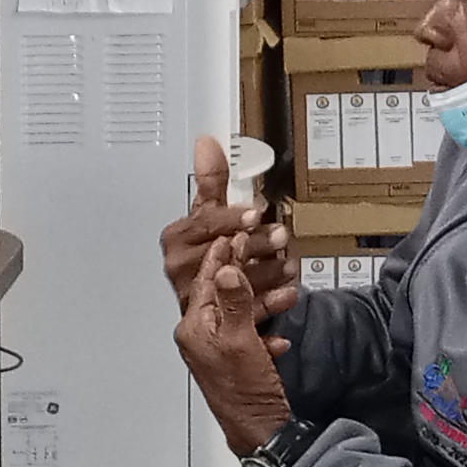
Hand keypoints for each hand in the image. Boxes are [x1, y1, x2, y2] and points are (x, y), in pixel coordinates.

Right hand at [161, 136, 297, 318]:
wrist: (210, 296)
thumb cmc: (208, 249)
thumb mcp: (209, 214)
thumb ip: (212, 181)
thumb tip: (208, 143)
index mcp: (177, 241)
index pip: (204, 227)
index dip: (231, 219)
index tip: (253, 214)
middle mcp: (183, 271)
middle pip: (220, 255)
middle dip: (254, 246)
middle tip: (279, 237)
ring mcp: (198, 299)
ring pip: (234, 286)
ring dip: (266, 276)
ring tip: (288, 266)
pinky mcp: (218, 323)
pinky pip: (245, 318)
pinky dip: (269, 307)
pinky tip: (286, 296)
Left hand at [174, 238, 296, 453]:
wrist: (262, 432)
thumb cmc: (246, 391)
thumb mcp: (240, 341)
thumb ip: (235, 303)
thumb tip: (228, 268)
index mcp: (195, 329)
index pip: (208, 282)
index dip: (223, 255)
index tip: (236, 233)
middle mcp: (202, 337)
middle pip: (223, 293)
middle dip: (247, 273)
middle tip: (261, 248)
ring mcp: (219, 350)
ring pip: (241, 312)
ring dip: (264, 299)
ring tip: (287, 286)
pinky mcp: (237, 361)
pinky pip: (251, 332)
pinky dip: (267, 326)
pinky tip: (281, 332)